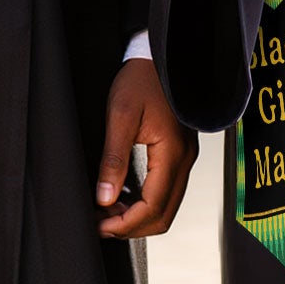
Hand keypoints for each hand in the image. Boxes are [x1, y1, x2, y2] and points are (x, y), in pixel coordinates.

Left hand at [95, 57, 196, 238]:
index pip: (153, 207)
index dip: (126, 224)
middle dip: (132, 226)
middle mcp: (184, 160)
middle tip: (101, 224)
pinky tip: (124, 196)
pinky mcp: (179, 153)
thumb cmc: (140, 80)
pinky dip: (146, 202)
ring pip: (166, 206)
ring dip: (138, 216)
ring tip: (107, 211)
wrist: (159, 57)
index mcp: (172, 153)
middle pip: (163, 215)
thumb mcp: (120, 116)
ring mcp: (185, 158)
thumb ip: (113, 159)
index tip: (100, 226)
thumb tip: (104, 198)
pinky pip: (167, 190)